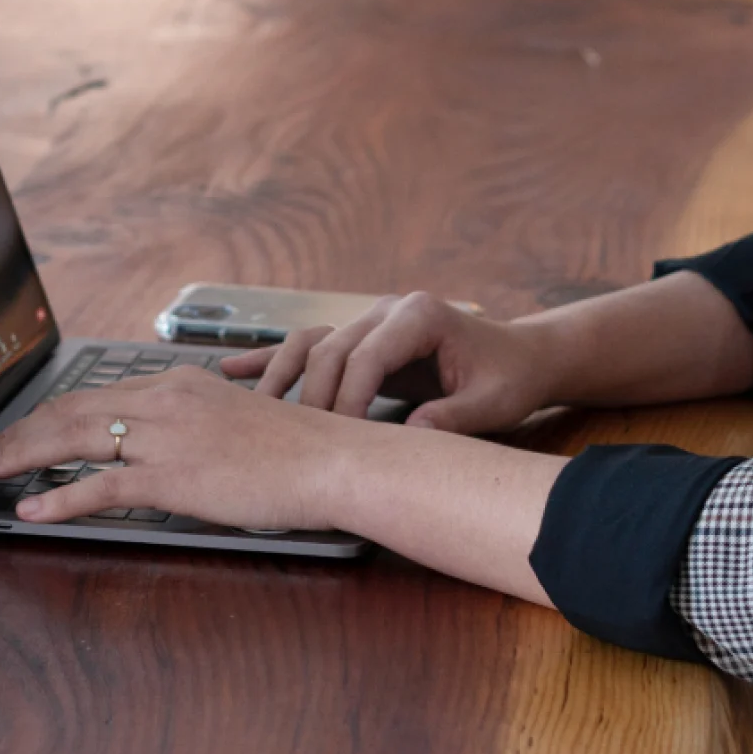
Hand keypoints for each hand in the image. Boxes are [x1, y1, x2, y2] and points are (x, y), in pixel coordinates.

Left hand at [0, 367, 355, 531]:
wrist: (329, 460)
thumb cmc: (294, 449)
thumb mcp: (233, 419)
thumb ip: (192, 425)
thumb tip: (163, 447)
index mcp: (178, 384)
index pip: (98, 394)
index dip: (53, 413)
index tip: (27, 427)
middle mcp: (164, 400)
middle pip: (74, 410)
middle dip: (24, 430)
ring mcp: (166, 437)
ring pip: (76, 440)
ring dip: (26, 455)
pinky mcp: (173, 476)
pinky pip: (101, 487)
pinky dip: (60, 497)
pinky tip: (33, 509)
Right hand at [223, 291, 559, 433]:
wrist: (520, 356)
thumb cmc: (509, 378)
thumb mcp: (492, 402)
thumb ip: (454, 417)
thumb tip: (413, 438)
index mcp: (420, 315)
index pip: (366, 356)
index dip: (348, 400)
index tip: (339, 441)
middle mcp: (388, 310)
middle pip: (330, 349)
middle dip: (312, 397)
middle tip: (299, 444)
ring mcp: (370, 320)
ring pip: (311, 344)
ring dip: (280, 375)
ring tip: (249, 408)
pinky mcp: (360, 336)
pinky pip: (310, 345)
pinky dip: (272, 359)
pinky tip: (232, 370)